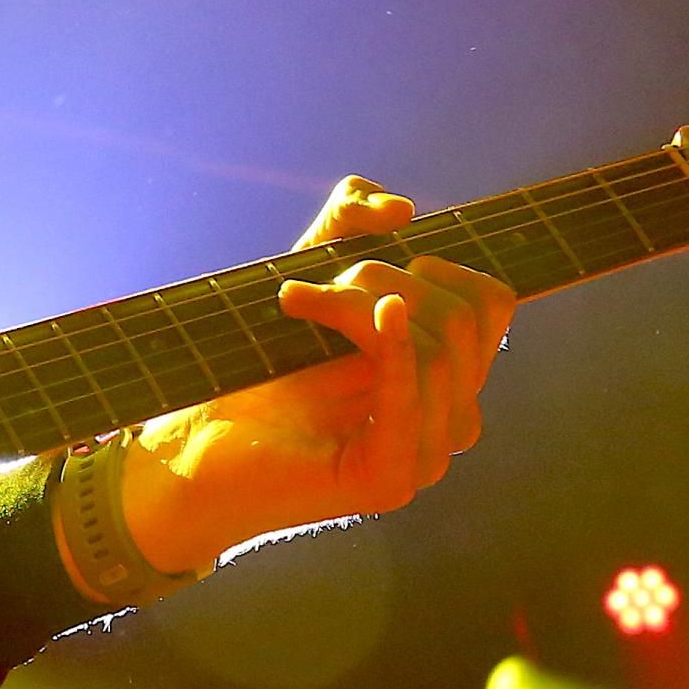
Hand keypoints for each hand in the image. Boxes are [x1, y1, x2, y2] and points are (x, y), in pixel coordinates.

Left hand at [117, 177, 519, 579]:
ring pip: (438, 350)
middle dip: (387, 278)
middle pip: (464, 321)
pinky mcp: (389, 481)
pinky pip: (414, 397)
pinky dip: (396, 347)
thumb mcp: (309, 276)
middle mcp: (447, 420)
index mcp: (444, 378)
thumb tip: (402, 207)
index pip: (492, 305)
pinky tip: (378, 313)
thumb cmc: (254, 368)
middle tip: (309, 286)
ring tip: (293, 301)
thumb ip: (349, 223)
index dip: (440, 265)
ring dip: (359, 306)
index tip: (361, 262)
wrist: (196, 443)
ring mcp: (424, 457)